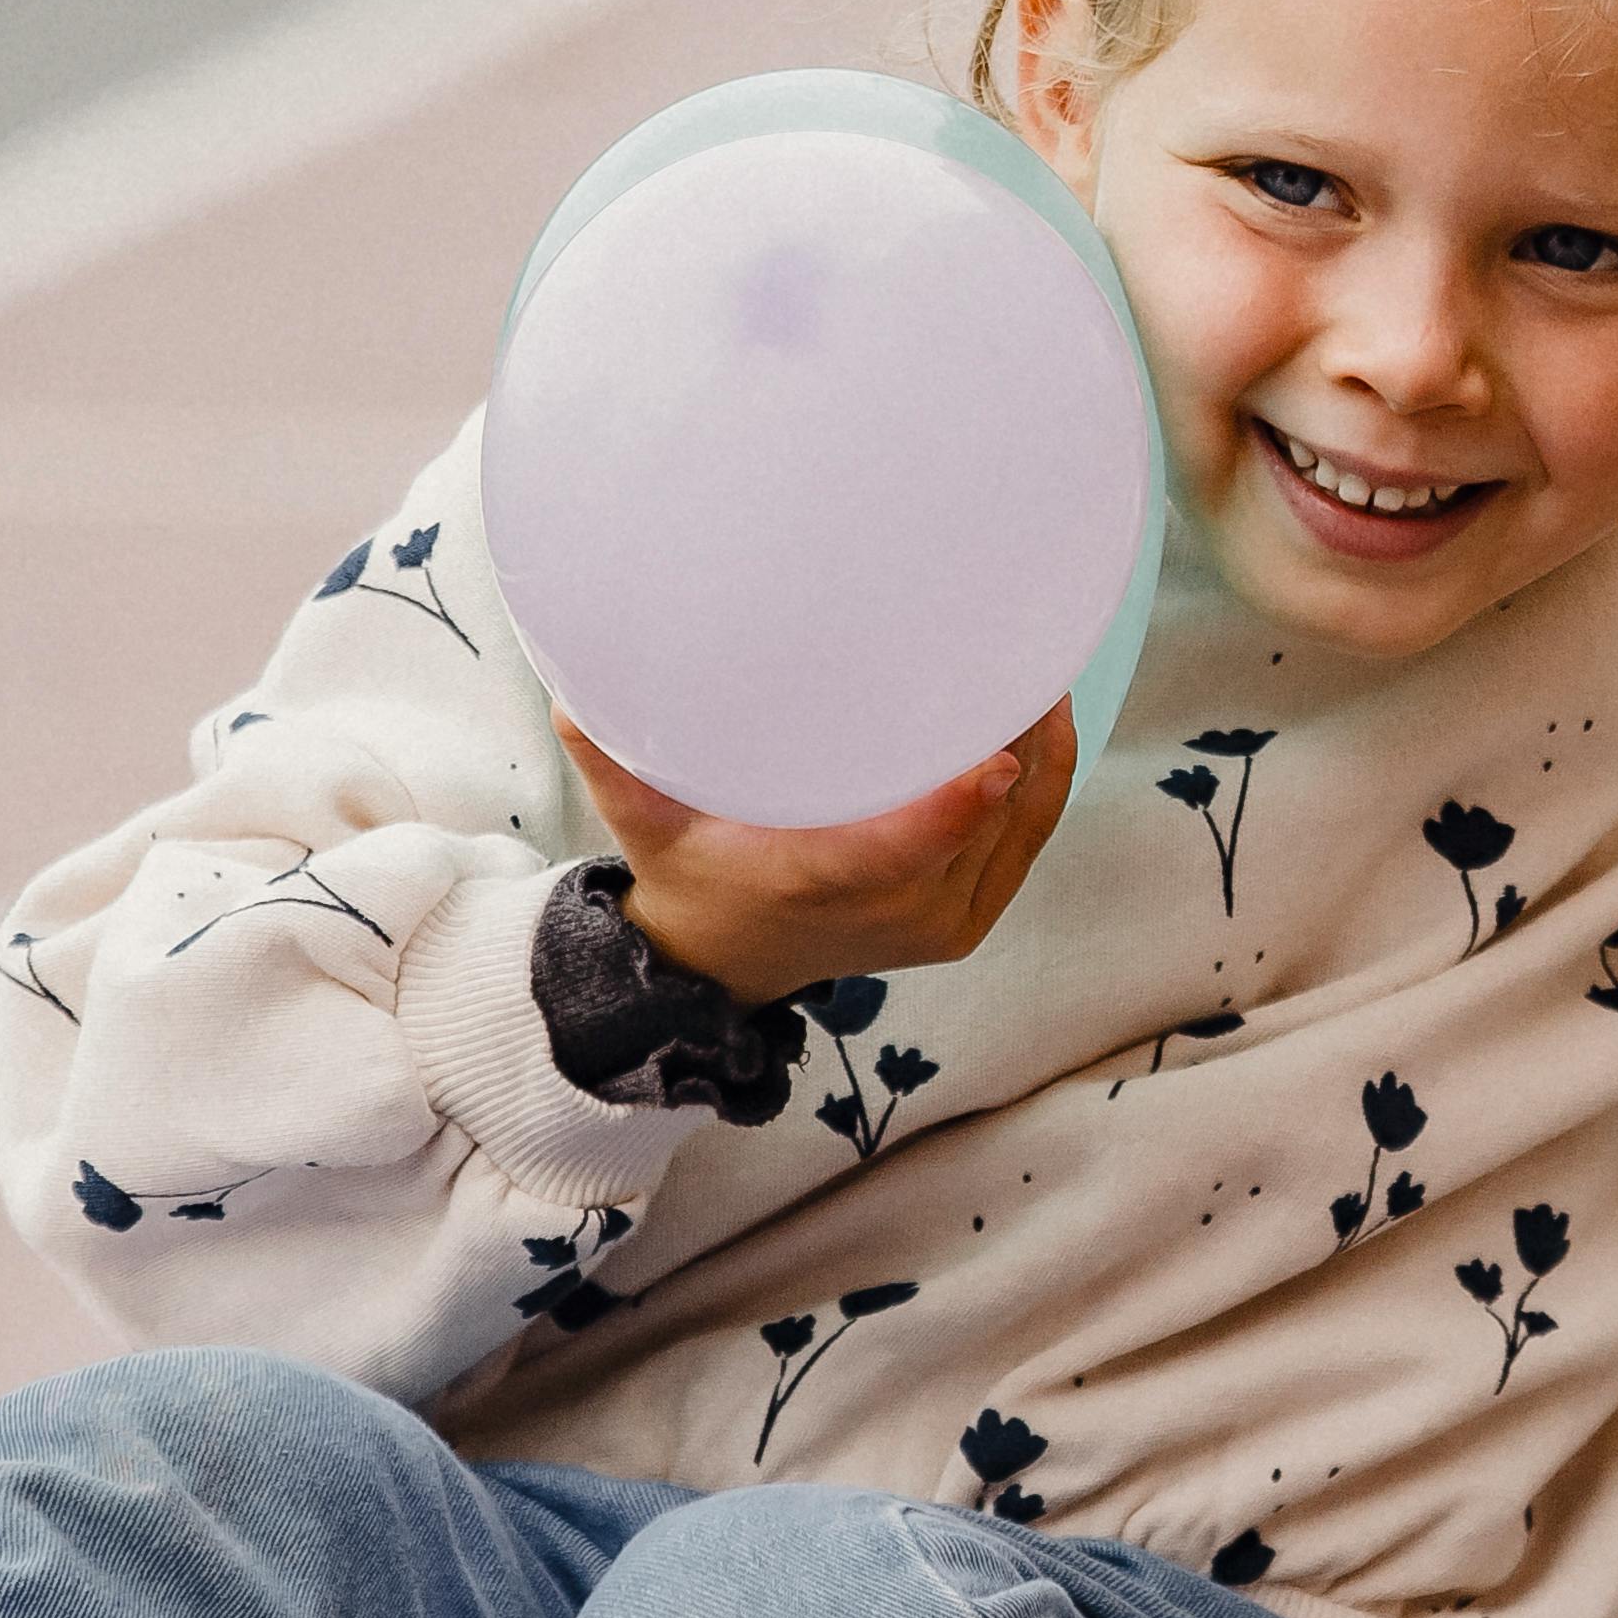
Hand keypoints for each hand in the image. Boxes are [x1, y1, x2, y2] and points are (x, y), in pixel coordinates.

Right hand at [557, 701, 1077, 1006]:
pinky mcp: (966, 921)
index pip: (907, 850)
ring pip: (1021, 829)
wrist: (725, 967)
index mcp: (822, 884)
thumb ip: (613, 763)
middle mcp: (896, 913)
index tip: (998, 752)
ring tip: (1042, 667)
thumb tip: (570, 697)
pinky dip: (1045, 787)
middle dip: (1020, 740)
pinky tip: (1047, 723)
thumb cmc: (691, 878)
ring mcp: (941, 922)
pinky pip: (1027, 848)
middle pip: (990, 824)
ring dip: (1041, 753)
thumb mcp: (645, 826)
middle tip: (1030, 650)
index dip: (960, 806)